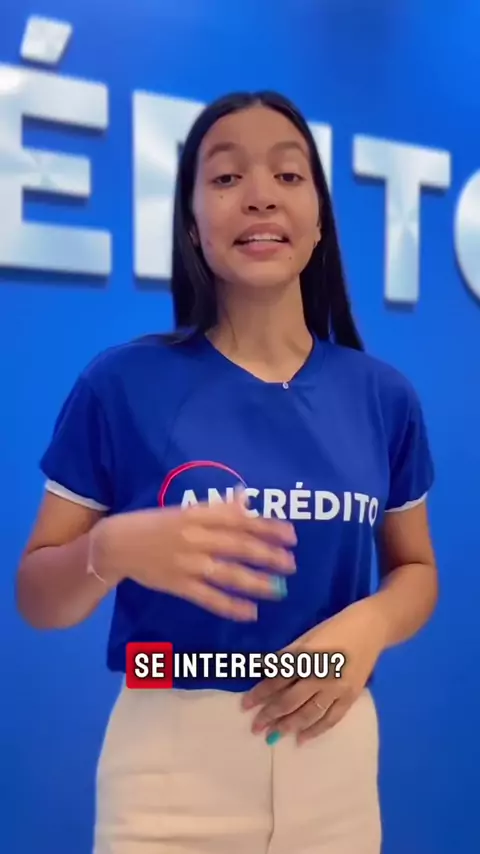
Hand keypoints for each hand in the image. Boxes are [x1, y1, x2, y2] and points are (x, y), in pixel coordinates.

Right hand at [94, 490, 296, 620]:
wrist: (117, 544)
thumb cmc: (155, 524)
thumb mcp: (185, 509)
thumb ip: (218, 507)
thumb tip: (247, 497)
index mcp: (198, 515)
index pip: (240, 520)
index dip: (268, 527)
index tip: (291, 535)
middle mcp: (196, 537)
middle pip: (239, 547)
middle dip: (269, 556)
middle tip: (291, 564)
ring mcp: (188, 563)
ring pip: (228, 574)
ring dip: (256, 582)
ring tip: (279, 589)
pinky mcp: (179, 585)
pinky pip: (209, 598)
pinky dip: (230, 606)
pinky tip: (251, 612)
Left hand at [242, 598, 386, 742]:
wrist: (371, 628)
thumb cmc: (335, 628)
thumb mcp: (307, 636)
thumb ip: (288, 657)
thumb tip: (266, 672)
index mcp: (306, 656)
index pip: (276, 680)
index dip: (259, 694)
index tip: (245, 705)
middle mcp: (319, 675)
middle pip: (289, 701)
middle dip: (269, 715)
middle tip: (256, 728)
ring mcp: (337, 689)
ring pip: (308, 713)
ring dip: (288, 726)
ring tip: (273, 736)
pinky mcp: (351, 697)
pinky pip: (331, 719)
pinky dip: (315, 730)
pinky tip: (301, 738)